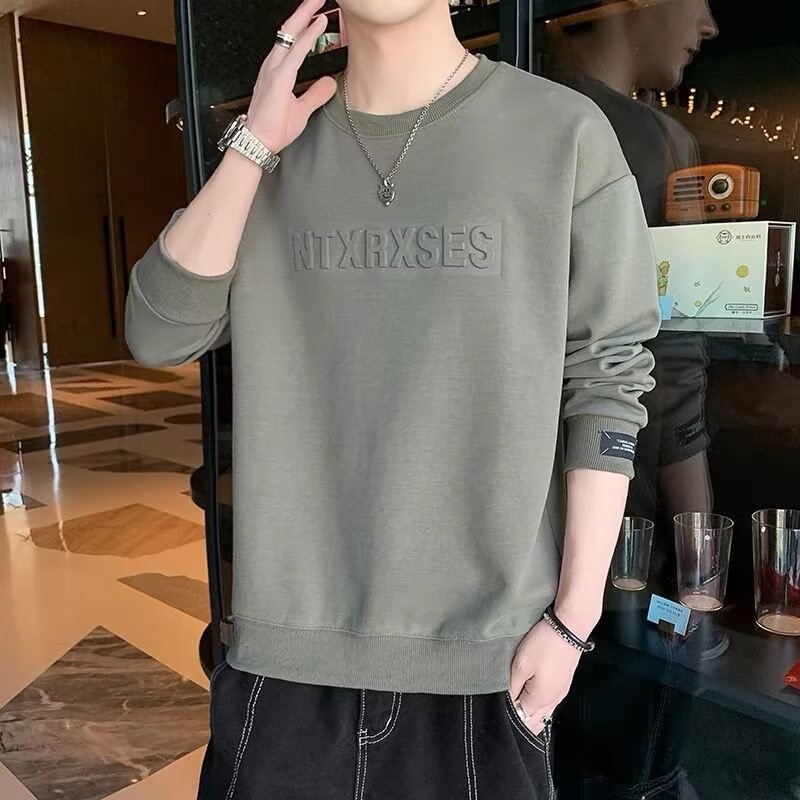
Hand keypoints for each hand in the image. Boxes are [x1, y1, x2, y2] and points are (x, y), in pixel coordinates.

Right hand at [246, 0, 337, 152]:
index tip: (318, 14)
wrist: (259, 142)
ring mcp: (275, 69)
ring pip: (291, 34)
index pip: (292, 40)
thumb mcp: (302, 109)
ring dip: (306, 16)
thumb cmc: (273, 127)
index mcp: (278, 70)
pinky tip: (318, 25)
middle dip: (305, 11)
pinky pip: (295, 52)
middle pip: (290, 29)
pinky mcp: (279, 78)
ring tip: (320, 3)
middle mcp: (274, 65)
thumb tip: (329, 83)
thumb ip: (315, 94)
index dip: (304, 25)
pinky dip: (308, 37)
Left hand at [509, 619, 581, 735]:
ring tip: (517, 694)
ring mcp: (560, 693)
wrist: (569, 627)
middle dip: (519, 716)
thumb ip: (512, 688)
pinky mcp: (563, 684)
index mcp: (541, 700)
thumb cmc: (545, 643)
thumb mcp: (520, 664)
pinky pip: (549, 702)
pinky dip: (538, 702)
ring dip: (529, 709)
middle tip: (507, 699)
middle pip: (533, 721)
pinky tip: (531, 690)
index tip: (499, 702)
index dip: (508, 713)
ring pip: (542, 713)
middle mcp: (553, 701)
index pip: (520, 720)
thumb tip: (507, 705)